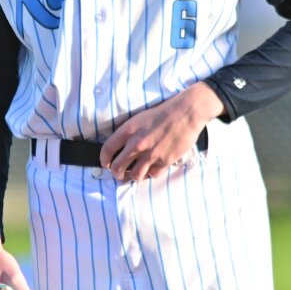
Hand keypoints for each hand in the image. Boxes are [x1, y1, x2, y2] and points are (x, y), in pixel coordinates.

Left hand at [99, 82, 224, 181]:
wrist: (186, 112)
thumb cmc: (163, 113)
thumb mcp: (139, 118)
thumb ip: (129, 133)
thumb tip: (122, 147)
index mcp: (128, 130)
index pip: (107, 150)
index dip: (104, 160)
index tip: (106, 164)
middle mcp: (137, 144)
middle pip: (117, 167)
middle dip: (117, 173)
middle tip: (120, 174)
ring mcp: (151, 154)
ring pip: (135, 176)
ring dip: (134, 176)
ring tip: (137, 174)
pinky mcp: (164, 160)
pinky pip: (153, 174)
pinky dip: (152, 173)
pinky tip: (153, 168)